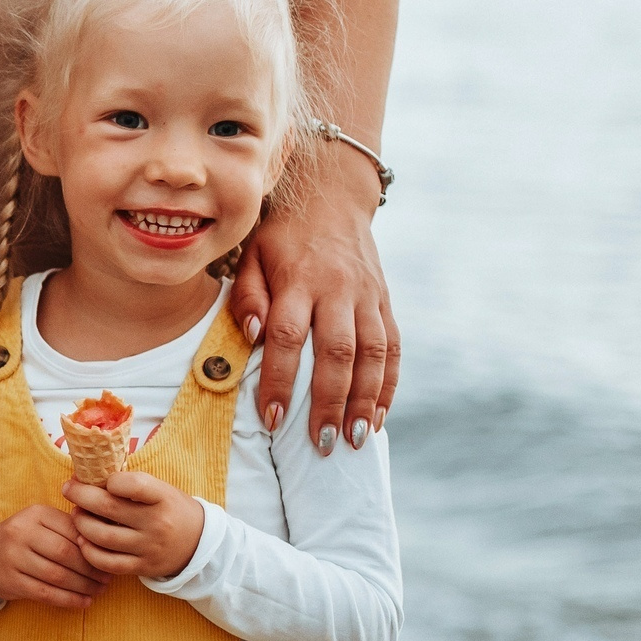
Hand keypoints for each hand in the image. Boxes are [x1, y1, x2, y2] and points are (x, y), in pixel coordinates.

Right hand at [0, 504, 107, 610]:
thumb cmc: (22, 540)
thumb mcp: (40, 523)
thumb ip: (68, 527)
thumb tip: (107, 540)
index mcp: (35, 513)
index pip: (73, 530)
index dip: (94, 547)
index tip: (110, 557)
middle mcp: (21, 532)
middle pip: (66, 553)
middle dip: (91, 569)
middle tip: (107, 579)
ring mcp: (13, 557)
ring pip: (57, 575)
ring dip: (83, 586)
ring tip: (98, 590)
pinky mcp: (10, 581)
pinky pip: (46, 593)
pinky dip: (69, 600)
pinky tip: (84, 602)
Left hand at [65, 471, 204, 580]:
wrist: (198, 544)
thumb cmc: (170, 509)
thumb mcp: (161, 490)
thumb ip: (132, 484)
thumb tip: (92, 474)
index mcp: (163, 498)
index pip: (134, 484)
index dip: (111, 480)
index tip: (101, 479)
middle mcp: (157, 523)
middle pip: (108, 508)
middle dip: (80, 495)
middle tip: (68, 489)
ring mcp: (148, 548)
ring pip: (102, 536)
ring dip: (81, 523)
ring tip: (76, 514)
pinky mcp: (141, 567)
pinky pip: (107, 562)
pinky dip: (89, 551)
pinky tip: (83, 540)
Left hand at [227, 172, 398, 454]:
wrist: (330, 196)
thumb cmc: (279, 234)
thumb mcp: (251, 254)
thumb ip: (248, 295)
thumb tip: (252, 335)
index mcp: (299, 280)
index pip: (288, 338)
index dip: (281, 380)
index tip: (272, 418)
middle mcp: (338, 289)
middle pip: (338, 353)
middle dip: (330, 402)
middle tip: (320, 443)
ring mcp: (367, 296)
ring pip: (372, 354)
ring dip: (364, 400)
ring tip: (353, 440)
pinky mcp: (385, 301)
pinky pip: (392, 347)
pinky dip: (388, 384)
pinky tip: (378, 416)